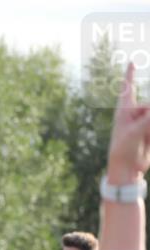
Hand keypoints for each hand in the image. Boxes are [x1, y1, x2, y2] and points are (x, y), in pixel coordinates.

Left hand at [107, 62, 149, 181]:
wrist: (126, 169)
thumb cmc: (123, 150)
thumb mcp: (134, 133)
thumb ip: (148, 120)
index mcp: (124, 112)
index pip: (127, 89)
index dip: (129, 75)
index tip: (131, 61)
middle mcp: (134, 115)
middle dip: (149, 119)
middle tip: (142, 132)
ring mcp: (143, 123)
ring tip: (146, 138)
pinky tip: (147, 139)